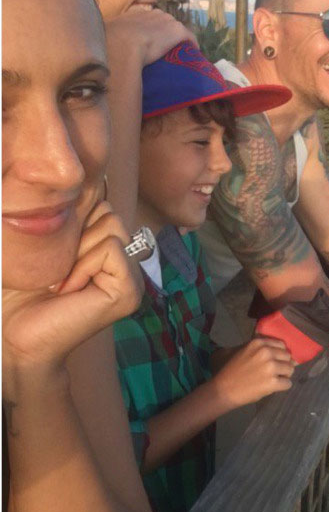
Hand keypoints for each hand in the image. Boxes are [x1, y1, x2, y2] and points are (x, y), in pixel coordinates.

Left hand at [2, 202, 141, 378]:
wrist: (14, 333)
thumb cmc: (20, 289)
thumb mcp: (46, 241)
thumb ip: (69, 215)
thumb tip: (86, 178)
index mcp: (108, 248)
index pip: (101, 202)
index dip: (72, 220)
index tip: (53, 256)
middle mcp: (125, 261)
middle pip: (109, 212)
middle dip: (77, 235)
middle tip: (59, 271)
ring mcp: (131, 278)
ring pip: (111, 228)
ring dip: (77, 253)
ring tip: (63, 281)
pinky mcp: (129, 292)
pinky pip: (111, 250)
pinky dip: (84, 266)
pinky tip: (71, 290)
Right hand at [105, 7, 196, 65]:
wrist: (123, 44)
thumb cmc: (111, 43)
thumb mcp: (109, 37)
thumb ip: (112, 39)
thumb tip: (107, 52)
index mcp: (136, 13)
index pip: (148, 19)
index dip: (152, 31)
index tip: (152, 42)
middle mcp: (153, 13)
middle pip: (164, 22)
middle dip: (166, 34)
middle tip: (166, 50)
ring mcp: (166, 21)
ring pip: (176, 29)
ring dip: (179, 40)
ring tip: (180, 54)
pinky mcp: (178, 31)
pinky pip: (189, 37)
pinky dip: (192, 45)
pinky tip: (195, 54)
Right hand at [212, 337, 294, 408]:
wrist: (222, 390)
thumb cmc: (228, 370)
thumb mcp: (238, 349)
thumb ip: (255, 346)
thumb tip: (274, 348)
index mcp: (259, 343)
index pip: (282, 345)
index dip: (279, 354)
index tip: (274, 361)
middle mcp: (267, 352)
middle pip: (287, 357)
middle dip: (283, 364)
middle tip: (273, 372)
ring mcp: (271, 367)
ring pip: (290, 370)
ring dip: (283, 376)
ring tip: (272, 380)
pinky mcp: (273, 382)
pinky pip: (288, 383)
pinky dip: (282, 387)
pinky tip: (271, 388)